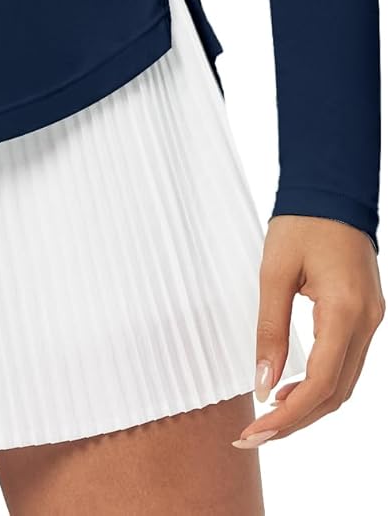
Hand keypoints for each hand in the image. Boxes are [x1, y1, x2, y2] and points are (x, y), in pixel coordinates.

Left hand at [232, 214, 383, 446]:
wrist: (332, 191)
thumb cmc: (302, 223)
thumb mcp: (273, 273)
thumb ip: (270, 329)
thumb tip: (264, 382)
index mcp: (345, 310)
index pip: (321, 382)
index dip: (289, 414)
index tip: (257, 430)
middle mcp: (366, 322)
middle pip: (336, 393)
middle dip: (296, 420)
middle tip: (255, 436)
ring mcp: (371, 320)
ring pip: (344, 383)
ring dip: (309, 407)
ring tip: (269, 419)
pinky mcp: (365, 316)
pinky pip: (346, 363)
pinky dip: (320, 385)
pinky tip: (292, 389)